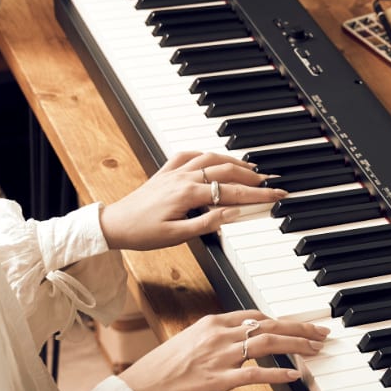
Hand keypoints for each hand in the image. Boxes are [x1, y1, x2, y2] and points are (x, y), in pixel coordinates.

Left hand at [99, 151, 287, 250]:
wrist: (114, 225)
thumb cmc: (142, 233)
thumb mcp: (177, 236)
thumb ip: (207, 223)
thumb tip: (232, 213)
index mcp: (188, 194)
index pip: (232, 192)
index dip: (257, 195)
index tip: (276, 195)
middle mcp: (183, 177)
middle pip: (226, 170)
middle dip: (252, 177)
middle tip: (270, 183)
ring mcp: (174, 172)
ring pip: (211, 158)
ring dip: (233, 162)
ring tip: (251, 170)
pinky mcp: (165, 172)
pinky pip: (189, 155)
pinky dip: (205, 154)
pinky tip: (213, 158)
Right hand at [118, 310, 329, 390]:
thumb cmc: (157, 373)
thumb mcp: (186, 345)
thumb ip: (212, 342)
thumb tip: (233, 346)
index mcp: (210, 324)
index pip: (255, 315)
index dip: (281, 320)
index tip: (297, 325)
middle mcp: (218, 335)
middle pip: (270, 325)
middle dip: (299, 328)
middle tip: (320, 333)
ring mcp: (219, 357)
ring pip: (269, 344)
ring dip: (298, 345)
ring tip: (316, 349)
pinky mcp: (218, 381)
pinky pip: (256, 375)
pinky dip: (278, 374)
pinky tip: (295, 375)